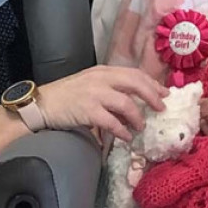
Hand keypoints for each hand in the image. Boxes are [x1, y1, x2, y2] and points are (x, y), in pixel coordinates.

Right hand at [36, 65, 168, 142]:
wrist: (42, 104)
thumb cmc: (67, 95)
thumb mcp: (91, 84)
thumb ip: (111, 88)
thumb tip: (135, 103)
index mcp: (104, 71)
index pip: (135, 73)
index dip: (152, 83)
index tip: (165, 93)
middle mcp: (102, 78)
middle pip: (135, 83)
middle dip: (152, 96)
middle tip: (161, 108)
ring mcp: (95, 93)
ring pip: (126, 103)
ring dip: (137, 117)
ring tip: (141, 127)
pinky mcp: (88, 110)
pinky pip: (112, 121)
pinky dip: (122, 130)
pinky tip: (126, 136)